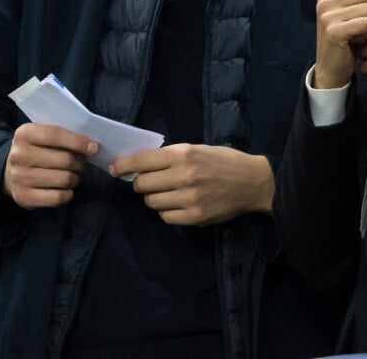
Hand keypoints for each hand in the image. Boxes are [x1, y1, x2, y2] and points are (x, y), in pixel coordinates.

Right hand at [3, 123, 98, 208]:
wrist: (10, 172)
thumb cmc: (36, 150)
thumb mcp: (42, 136)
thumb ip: (62, 135)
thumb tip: (91, 145)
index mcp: (25, 134)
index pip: (57, 135)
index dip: (79, 141)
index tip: (94, 148)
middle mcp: (19, 155)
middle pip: (65, 159)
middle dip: (81, 163)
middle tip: (83, 164)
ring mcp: (20, 177)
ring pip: (64, 179)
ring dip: (76, 178)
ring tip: (74, 176)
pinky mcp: (23, 197)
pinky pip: (57, 197)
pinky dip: (68, 194)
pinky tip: (67, 189)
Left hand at [109, 144, 274, 225]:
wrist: (253, 182)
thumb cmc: (224, 160)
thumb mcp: (198, 149)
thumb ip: (172, 156)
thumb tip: (143, 164)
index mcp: (184, 154)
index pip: (143, 160)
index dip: (124, 165)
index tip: (114, 168)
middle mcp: (184, 176)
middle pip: (143, 184)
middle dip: (141, 183)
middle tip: (148, 182)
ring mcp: (189, 198)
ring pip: (152, 201)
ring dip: (154, 197)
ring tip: (167, 192)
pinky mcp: (194, 217)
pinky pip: (166, 216)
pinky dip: (167, 210)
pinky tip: (178, 204)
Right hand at [313, 0, 366, 88]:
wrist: (331, 68)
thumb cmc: (343, 36)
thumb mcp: (346, 10)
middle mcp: (324, 1)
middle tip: (362, 24)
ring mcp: (327, 16)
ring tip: (357, 32)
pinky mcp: (334, 31)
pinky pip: (365, 23)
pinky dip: (366, 34)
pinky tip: (357, 41)